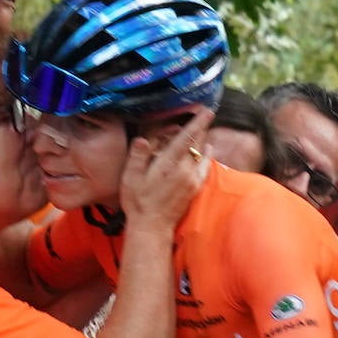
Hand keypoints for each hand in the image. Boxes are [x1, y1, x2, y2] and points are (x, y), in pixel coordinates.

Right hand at [118, 110, 212, 227]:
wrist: (152, 226)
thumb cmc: (138, 202)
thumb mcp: (130, 178)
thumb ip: (138, 156)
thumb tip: (143, 139)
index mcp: (168, 164)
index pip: (186, 138)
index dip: (197, 122)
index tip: (207, 110)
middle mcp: (184, 170)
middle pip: (198, 143)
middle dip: (201, 127)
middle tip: (204, 114)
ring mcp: (192, 180)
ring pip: (202, 154)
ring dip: (203, 140)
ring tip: (203, 129)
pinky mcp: (195, 188)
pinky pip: (205, 167)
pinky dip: (207, 156)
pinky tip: (207, 150)